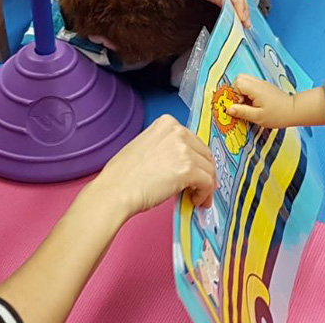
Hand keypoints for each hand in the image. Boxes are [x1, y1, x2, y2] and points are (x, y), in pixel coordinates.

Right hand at [88, 115, 215, 216]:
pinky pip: (208, 183)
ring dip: (206, 185)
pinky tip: (195, 201)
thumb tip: (183, 164)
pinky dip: (205, 194)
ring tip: (197, 197)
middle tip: (199, 187)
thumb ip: (167, 149)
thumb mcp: (146, 147)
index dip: (196, 159)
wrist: (116, 190)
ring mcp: (184, 149)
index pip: (193, 141)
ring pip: (209, 169)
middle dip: (204, 172)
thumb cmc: (123, 175)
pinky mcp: (188, 169)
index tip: (195, 171)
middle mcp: (177, 131)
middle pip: (204, 153)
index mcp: (166, 123)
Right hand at [225, 75, 299, 128]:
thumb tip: (229, 109)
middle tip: (241, 104)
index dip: (235, 95)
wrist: (293, 111)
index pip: (237, 83)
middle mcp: (258, 83)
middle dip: (236, 91)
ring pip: (245, 81)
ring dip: (242, 92)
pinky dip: (248, 93)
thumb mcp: (258, 117)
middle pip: (239, 79)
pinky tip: (253, 104)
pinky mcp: (264, 87)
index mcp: (256, 89)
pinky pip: (251, 85)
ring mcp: (262, 84)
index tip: (238, 106)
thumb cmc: (278, 115)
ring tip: (247, 104)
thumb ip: (242, 112)